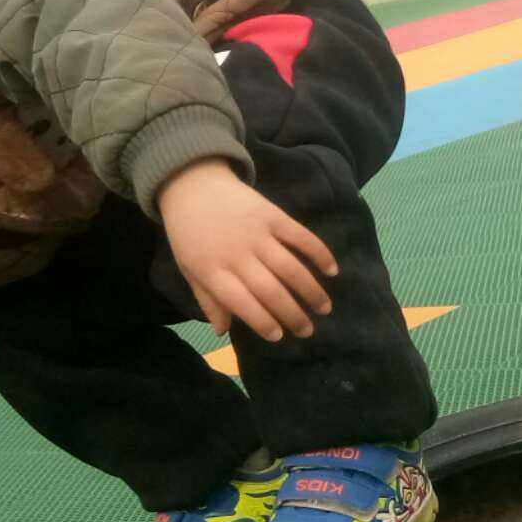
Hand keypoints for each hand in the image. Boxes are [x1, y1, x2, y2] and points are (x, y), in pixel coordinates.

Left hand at [157, 159, 335, 341]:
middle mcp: (237, 254)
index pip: (242, 303)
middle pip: (270, 290)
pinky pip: (301, 236)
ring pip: (290, 268)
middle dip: (292, 314)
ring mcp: (258, 233)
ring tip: (324, 308)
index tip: (279, 336)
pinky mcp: (273, 215)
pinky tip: (332, 270)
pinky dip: (319, 253)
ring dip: (311, 290)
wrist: (193, 185)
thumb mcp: (189, 269)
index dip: (263, 322)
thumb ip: (207, 300)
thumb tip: (222, 332)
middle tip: (308, 331)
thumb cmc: (189, 233)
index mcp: (212, 270)